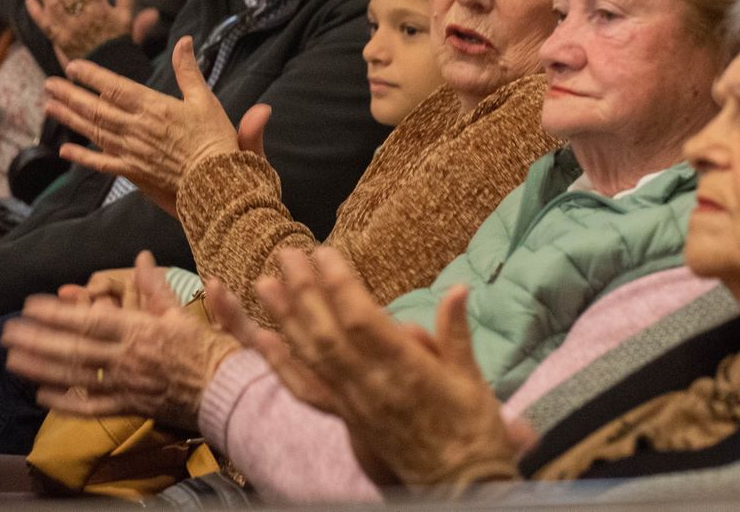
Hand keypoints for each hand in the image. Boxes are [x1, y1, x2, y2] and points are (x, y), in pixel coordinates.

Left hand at [2, 251, 237, 429]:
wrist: (231, 394)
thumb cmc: (213, 351)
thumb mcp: (185, 314)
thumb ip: (158, 288)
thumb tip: (142, 256)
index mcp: (141, 331)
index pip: (90, 320)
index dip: (57, 314)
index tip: (30, 305)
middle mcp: (127, 359)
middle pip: (73, 349)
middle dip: (37, 341)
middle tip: (7, 333)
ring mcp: (126, 386)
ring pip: (76, 377)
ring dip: (41, 368)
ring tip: (12, 361)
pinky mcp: (131, 408)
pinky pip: (92, 407)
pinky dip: (66, 402)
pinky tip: (42, 395)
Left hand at [24, 0, 156, 61]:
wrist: (109, 68)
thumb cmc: (118, 41)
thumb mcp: (126, 18)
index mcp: (101, 11)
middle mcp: (84, 19)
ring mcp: (70, 30)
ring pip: (53, 4)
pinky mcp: (60, 42)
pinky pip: (45, 25)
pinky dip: (36, 13)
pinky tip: (29, 0)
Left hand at [42, 37, 268, 213]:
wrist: (216, 181)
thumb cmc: (214, 140)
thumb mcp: (205, 99)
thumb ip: (188, 70)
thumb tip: (185, 41)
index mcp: (153, 107)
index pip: (115, 87)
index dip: (92, 76)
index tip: (72, 66)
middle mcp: (136, 128)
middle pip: (96, 108)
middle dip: (70, 94)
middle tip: (49, 83)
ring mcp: (132, 151)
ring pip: (94, 131)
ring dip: (70, 118)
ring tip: (49, 106)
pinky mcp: (133, 171)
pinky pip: (102, 164)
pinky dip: (82, 158)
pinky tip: (66, 151)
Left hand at [252, 247, 525, 487]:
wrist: (461, 485)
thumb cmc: (473, 430)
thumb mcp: (472, 379)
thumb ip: (456, 332)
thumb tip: (459, 288)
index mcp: (407, 371)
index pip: (363, 321)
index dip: (340, 285)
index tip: (325, 253)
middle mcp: (373, 386)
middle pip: (328, 332)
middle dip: (304, 291)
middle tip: (287, 254)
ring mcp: (355, 403)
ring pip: (312, 356)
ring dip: (287, 318)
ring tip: (266, 284)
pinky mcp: (346, 418)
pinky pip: (307, 390)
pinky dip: (282, 364)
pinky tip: (266, 341)